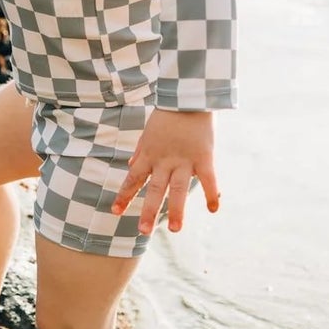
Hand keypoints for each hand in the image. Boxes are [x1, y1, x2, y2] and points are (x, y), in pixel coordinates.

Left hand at [110, 108, 220, 236]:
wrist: (188, 97)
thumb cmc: (167, 115)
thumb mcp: (148, 133)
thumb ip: (140, 151)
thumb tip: (131, 165)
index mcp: (149, 154)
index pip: (133, 179)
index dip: (124, 196)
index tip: (115, 212)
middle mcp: (164, 160)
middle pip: (155, 189)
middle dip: (149, 210)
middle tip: (143, 231)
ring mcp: (184, 159)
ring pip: (179, 188)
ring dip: (177, 210)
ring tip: (176, 229)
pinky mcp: (204, 156)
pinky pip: (208, 178)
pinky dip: (210, 193)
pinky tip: (213, 209)